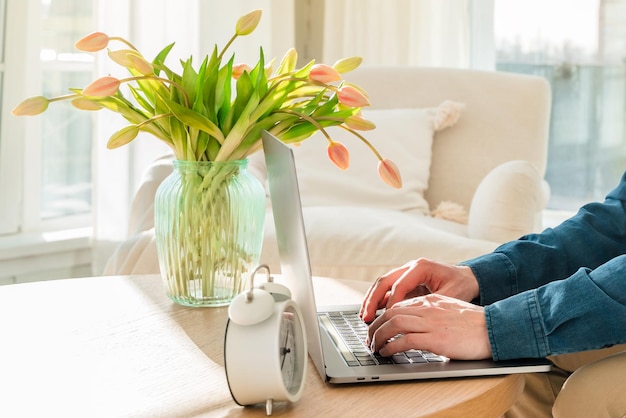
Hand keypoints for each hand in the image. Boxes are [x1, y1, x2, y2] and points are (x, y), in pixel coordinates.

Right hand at [359, 258, 479, 322]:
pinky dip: (378, 301)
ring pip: (382, 284)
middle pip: (384, 281)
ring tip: (364, 317)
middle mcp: (410, 267)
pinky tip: (372, 314)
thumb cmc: (462, 286)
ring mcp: (405, 273)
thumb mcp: (450, 296)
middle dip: (372, 300)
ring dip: (371, 300)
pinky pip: (387, 290)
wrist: (469, 278)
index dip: (391, 303)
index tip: (387, 319)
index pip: (399, 285)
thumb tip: (411, 318)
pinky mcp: (405, 281)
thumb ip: (430, 304)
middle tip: (366, 318)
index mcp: (420, 267)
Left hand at [367, 294, 491, 359]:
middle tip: (369, 338)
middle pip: (391, 312)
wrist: (494, 328)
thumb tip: (419, 325)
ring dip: (379, 336)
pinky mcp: (435, 339)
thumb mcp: (450, 310)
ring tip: (374, 346)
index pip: (398, 304)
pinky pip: (405, 340)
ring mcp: (430, 323)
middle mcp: (427, 308)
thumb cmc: (476, 323)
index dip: (383, 316)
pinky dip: (391, 346)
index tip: (376, 327)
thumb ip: (433, 313)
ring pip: (393, 324)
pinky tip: (387, 352)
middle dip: (375, 326)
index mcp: (430, 300)